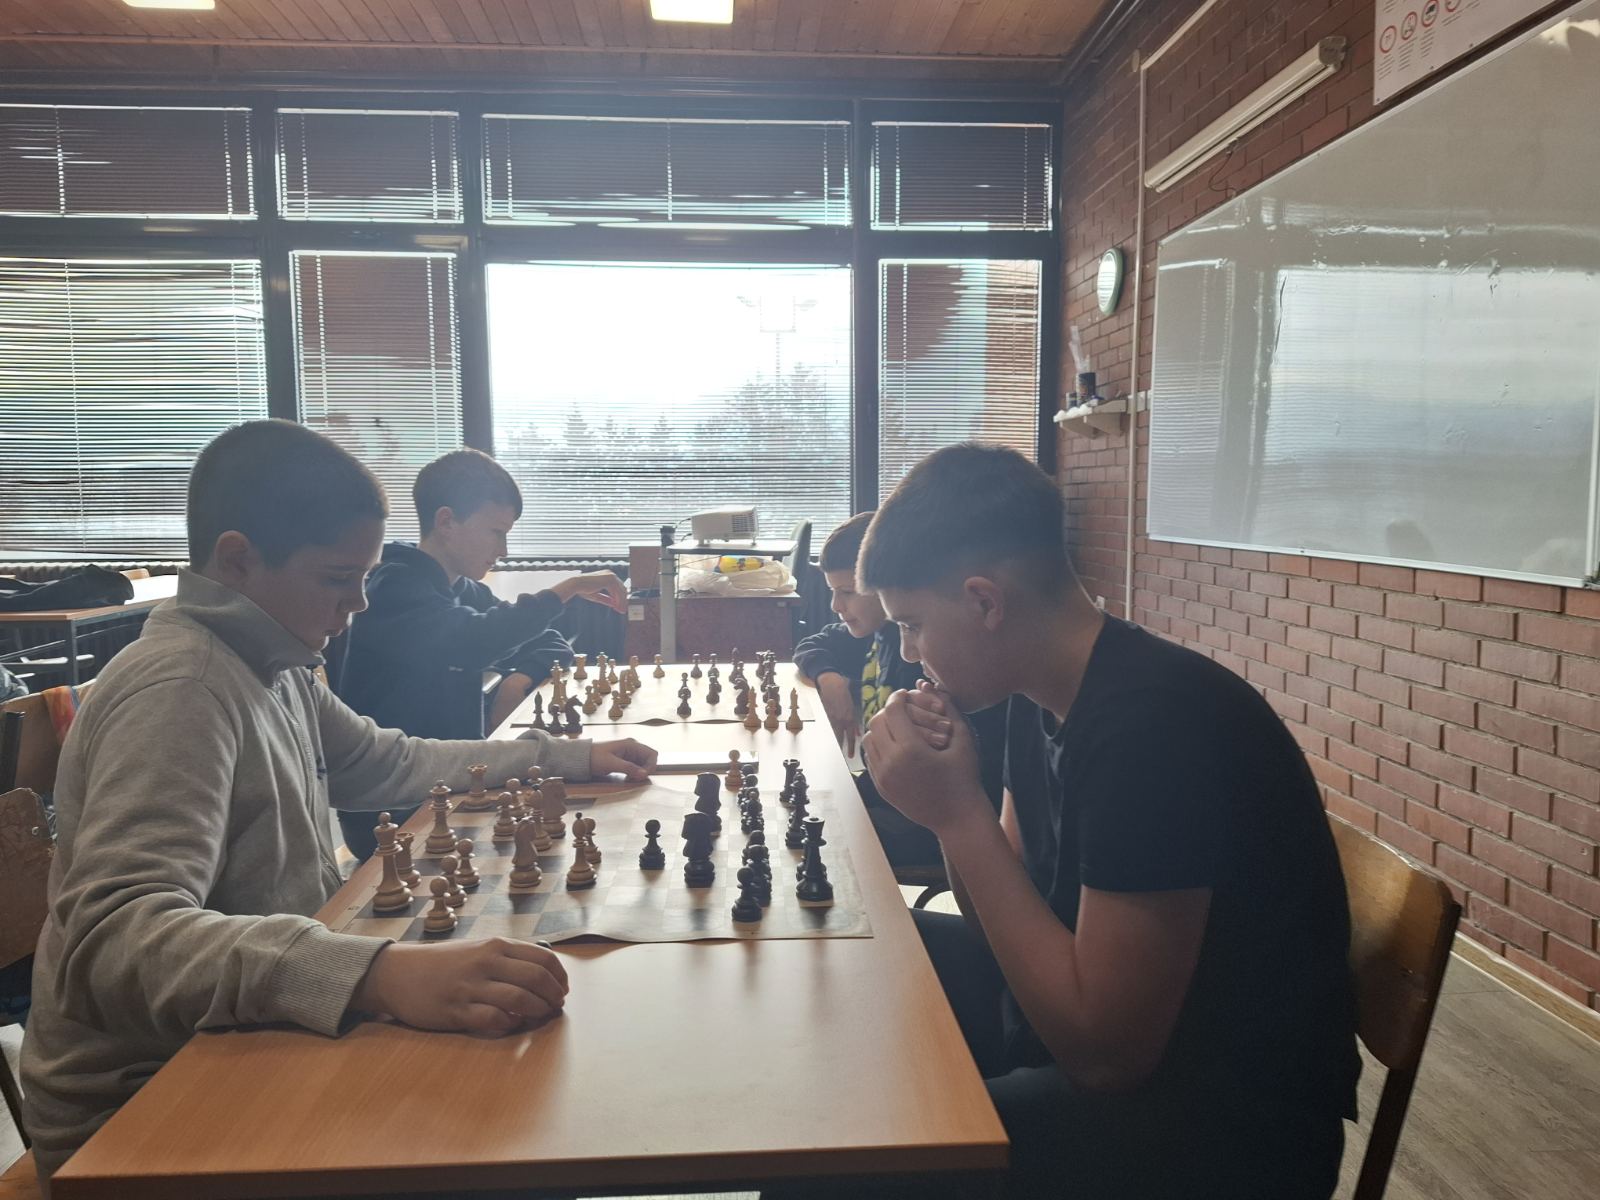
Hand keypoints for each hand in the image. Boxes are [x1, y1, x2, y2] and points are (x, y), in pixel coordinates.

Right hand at [351, 938, 568, 1034]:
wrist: (398, 973)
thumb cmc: (444, 963)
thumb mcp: (478, 949)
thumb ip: (507, 958)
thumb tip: (545, 973)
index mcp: (495, 946)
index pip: (542, 958)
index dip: (559, 976)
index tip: (562, 990)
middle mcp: (486, 963)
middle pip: (536, 978)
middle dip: (553, 996)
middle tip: (556, 1007)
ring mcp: (471, 987)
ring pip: (519, 999)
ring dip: (537, 1011)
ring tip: (541, 1016)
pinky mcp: (457, 1011)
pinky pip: (494, 1019)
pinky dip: (510, 1023)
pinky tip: (512, 1023)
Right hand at [549, 571, 627, 613]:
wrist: (576, 584)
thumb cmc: (583, 589)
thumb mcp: (597, 595)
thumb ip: (606, 599)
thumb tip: (614, 604)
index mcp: (607, 576)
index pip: (618, 587)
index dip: (620, 598)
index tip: (619, 607)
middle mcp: (610, 574)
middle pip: (622, 589)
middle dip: (623, 600)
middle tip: (623, 610)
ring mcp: (611, 576)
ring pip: (621, 591)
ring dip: (622, 602)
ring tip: (621, 610)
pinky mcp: (610, 580)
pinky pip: (617, 591)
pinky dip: (619, 600)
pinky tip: (617, 607)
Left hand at [590, 737, 656, 780]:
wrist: (582, 758)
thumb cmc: (595, 758)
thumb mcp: (612, 764)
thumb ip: (629, 768)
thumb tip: (644, 774)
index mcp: (631, 744)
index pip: (652, 754)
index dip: (651, 766)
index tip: (643, 776)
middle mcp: (632, 748)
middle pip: (649, 759)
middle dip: (645, 770)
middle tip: (636, 778)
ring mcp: (629, 754)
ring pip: (643, 764)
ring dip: (640, 773)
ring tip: (630, 778)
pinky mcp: (625, 760)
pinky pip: (636, 767)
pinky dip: (635, 773)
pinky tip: (627, 777)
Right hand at [815, 672, 860, 754]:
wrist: (832, 684)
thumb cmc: (844, 694)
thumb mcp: (852, 706)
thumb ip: (855, 721)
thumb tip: (858, 733)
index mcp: (850, 716)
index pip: (852, 735)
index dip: (852, 745)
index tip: (852, 755)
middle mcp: (841, 719)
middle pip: (843, 737)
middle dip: (846, 747)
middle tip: (848, 756)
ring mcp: (832, 718)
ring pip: (835, 733)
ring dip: (838, 742)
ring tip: (838, 751)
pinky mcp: (825, 715)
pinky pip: (829, 727)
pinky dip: (831, 733)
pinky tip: (831, 739)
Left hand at [861, 691, 985, 836]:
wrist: (957, 818)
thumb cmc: (964, 778)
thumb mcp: (963, 740)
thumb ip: (949, 709)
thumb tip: (932, 685)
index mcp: (910, 750)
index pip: (893, 711)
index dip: (898, 697)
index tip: (904, 693)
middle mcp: (890, 763)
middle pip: (876, 722)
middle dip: (888, 711)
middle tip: (901, 709)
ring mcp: (883, 777)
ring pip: (869, 740)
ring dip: (881, 729)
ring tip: (898, 727)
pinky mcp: (881, 787)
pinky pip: (870, 758)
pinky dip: (878, 747)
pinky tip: (895, 745)